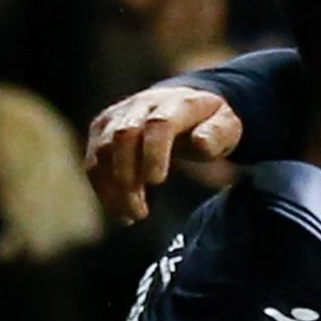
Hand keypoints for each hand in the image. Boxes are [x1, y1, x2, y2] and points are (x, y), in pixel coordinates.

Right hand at [85, 87, 240, 220]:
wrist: (183, 105)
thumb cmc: (209, 123)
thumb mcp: (226, 127)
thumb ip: (217, 134)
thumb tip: (201, 143)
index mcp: (176, 104)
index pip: (158, 125)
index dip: (154, 152)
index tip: (157, 181)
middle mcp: (141, 105)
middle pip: (122, 137)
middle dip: (127, 177)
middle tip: (141, 213)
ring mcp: (117, 116)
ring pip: (102, 151)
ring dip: (112, 188)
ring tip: (133, 216)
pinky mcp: (102, 130)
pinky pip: (94, 161)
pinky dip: (103, 189)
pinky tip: (120, 211)